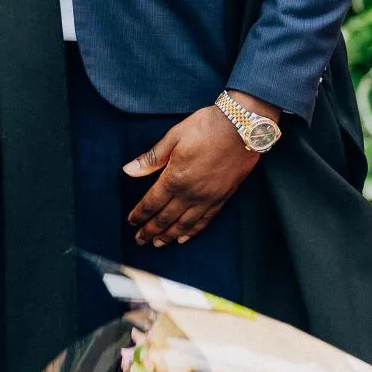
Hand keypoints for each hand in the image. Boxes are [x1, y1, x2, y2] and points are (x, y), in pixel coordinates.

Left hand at [123, 100, 269, 246]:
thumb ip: (152, 158)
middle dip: (150, 230)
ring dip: (168, 236)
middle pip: (165, 218)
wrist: (242, 127)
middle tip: (139, 240)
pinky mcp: (222, 198)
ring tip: (158, 244)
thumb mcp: (174, 137)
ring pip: (184, 224)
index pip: (151, 203)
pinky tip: (184, 237)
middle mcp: (190, 193)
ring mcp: (207, 198)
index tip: (131, 222)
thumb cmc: (207, 127)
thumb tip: (128, 170)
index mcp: (175, 178)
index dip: (139, 215)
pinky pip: (205, 221)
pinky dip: (192, 231)